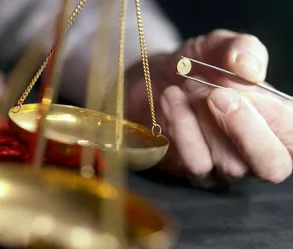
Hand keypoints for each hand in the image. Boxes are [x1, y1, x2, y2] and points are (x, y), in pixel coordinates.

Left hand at [126, 29, 292, 187]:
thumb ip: (243, 49)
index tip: (246, 85)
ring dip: (204, 121)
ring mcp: (223, 167)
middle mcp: (254, 151)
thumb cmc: (196, 66)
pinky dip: (181, 127)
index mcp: (275, 122)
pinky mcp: (193, 172)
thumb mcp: (220, 47)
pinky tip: (171, 98)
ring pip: (230, 165)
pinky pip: (195, 163)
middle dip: (247, 130)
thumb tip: (251, 70)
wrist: (157, 78)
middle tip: (217, 96)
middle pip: (273, 166)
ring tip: (186, 86)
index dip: (276, 116)